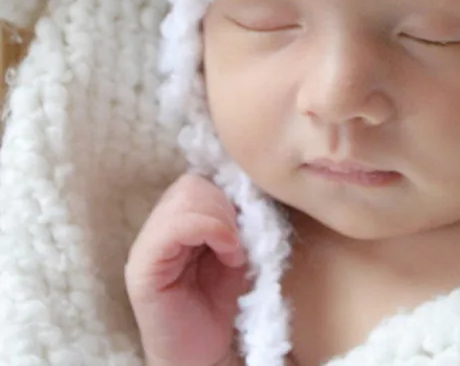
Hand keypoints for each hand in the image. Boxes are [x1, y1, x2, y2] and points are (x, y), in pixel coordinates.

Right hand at [125, 174, 249, 365]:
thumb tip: (248, 186)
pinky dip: (209, 229)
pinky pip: (173, 227)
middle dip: (226, 207)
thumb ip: (240, 215)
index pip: (199, 181)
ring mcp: (146, 247)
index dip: (229, 194)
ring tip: (234, 252)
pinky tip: (228, 252)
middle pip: (191, 184)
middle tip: (240, 241)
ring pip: (184, 197)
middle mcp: (157, 228)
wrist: (211, 353)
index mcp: (178, 220)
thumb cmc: (228, 301)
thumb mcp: (241, 247)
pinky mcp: (142, 269)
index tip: (249, 222)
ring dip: (221, 220)